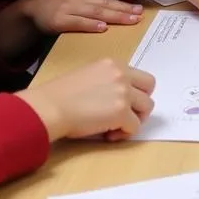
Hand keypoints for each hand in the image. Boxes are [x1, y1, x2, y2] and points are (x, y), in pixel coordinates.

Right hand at [14, 0, 143, 34]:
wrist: (30, 9)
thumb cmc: (56, 7)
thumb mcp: (75, 2)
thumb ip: (91, 7)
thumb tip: (115, 15)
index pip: (107, 0)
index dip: (123, 5)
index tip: (139, 10)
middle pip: (104, 5)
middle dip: (123, 11)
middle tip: (139, 16)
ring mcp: (68, 8)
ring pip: (94, 12)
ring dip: (113, 16)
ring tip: (128, 20)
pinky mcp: (58, 21)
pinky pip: (77, 23)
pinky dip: (90, 25)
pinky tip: (102, 28)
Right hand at [18, 58, 155, 141]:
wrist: (50, 107)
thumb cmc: (60, 95)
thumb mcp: (88, 76)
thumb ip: (107, 81)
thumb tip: (115, 98)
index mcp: (113, 63)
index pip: (137, 75)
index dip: (132, 91)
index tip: (118, 103)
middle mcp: (122, 74)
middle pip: (149, 86)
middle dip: (140, 102)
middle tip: (124, 115)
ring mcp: (124, 92)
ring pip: (147, 107)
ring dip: (134, 119)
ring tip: (114, 127)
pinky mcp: (121, 112)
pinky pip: (135, 126)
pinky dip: (124, 134)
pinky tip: (108, 135)